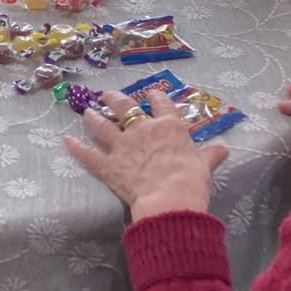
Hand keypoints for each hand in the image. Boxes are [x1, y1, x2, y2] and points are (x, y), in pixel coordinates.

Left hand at [65, 90, 227, 222]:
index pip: (162, 104)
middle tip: (107, 94)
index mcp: (169, 127)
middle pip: (126, 108)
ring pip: (104, 126)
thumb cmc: (192, 180)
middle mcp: (143, 130)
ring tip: (87, 111)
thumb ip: (210, 156)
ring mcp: (123, 146)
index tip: (151, 93)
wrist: (171, 197)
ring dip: (94, 118)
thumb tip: (224, 150)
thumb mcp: (204, 165)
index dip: (156, 97)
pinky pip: (89, 155)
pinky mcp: (109, 166)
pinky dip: (76, 148)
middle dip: (115, 99)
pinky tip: (66, 141)